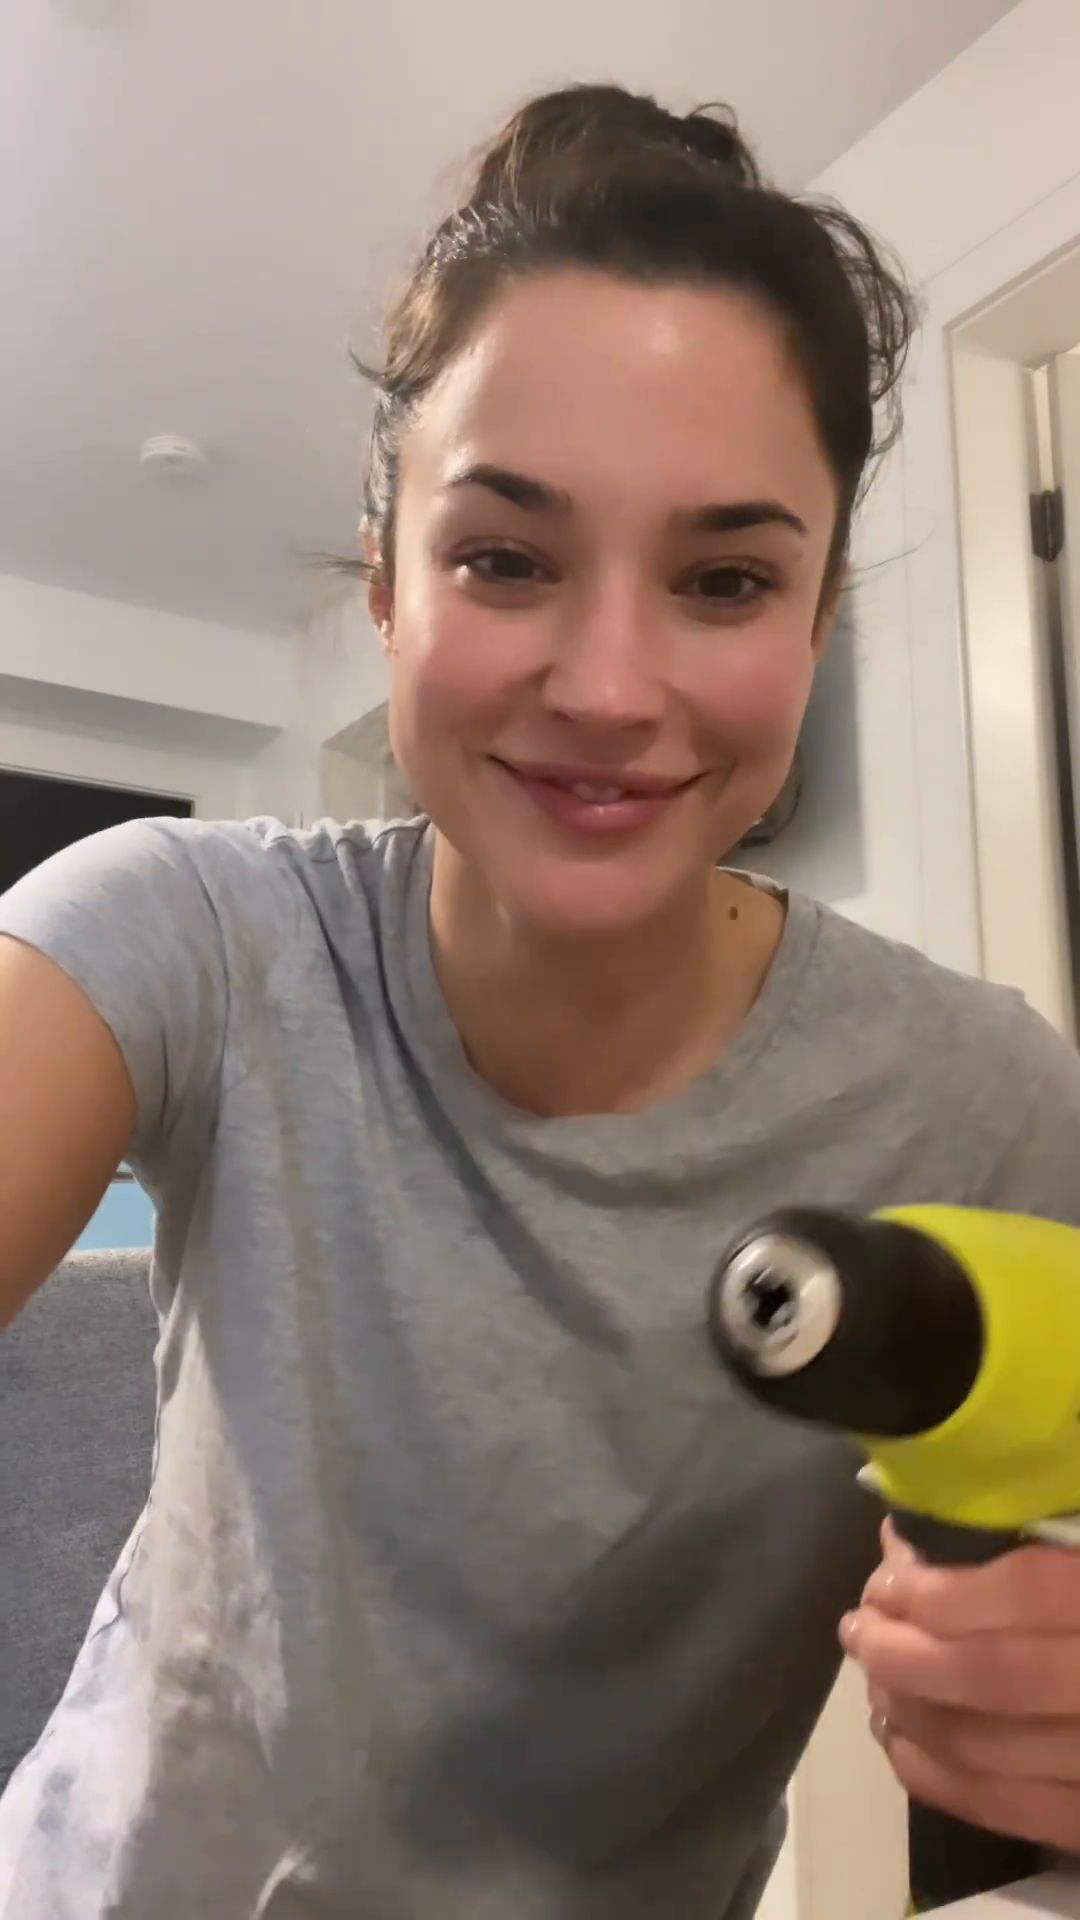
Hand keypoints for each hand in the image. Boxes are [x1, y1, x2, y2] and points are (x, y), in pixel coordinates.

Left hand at [839, 1520, 1079, 1852]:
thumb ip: (1036, 1529)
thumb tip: (912, 1537)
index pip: (1025, 1593)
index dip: (943, 1585)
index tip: (888, 1573)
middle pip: (994, 1676)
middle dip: (904, 1650)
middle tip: (859, 1627)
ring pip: (989, 1749)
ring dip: (911, 1712)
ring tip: (874, 1678)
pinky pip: (1010, 1811)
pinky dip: (939, 1779)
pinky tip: (900, 1742)